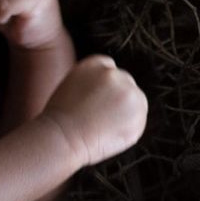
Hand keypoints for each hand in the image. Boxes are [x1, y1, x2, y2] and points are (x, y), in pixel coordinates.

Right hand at [41, 54, 146, 168]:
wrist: (62, 137)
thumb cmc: (60, 119)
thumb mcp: (72, 85)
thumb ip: (94, 81)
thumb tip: (110, 91)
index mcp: (94, 63)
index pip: (110, 70)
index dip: (106, 89)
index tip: (98, 103)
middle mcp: (113, 73)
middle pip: (126, 84)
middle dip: (118, 100)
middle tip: (101, 118)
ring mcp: (128, 91)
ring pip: (136, 102)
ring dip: (126, 114)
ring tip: (104, 127)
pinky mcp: (138, 111)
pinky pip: (139, 121)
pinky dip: (129, 129)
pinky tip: (110, 134)